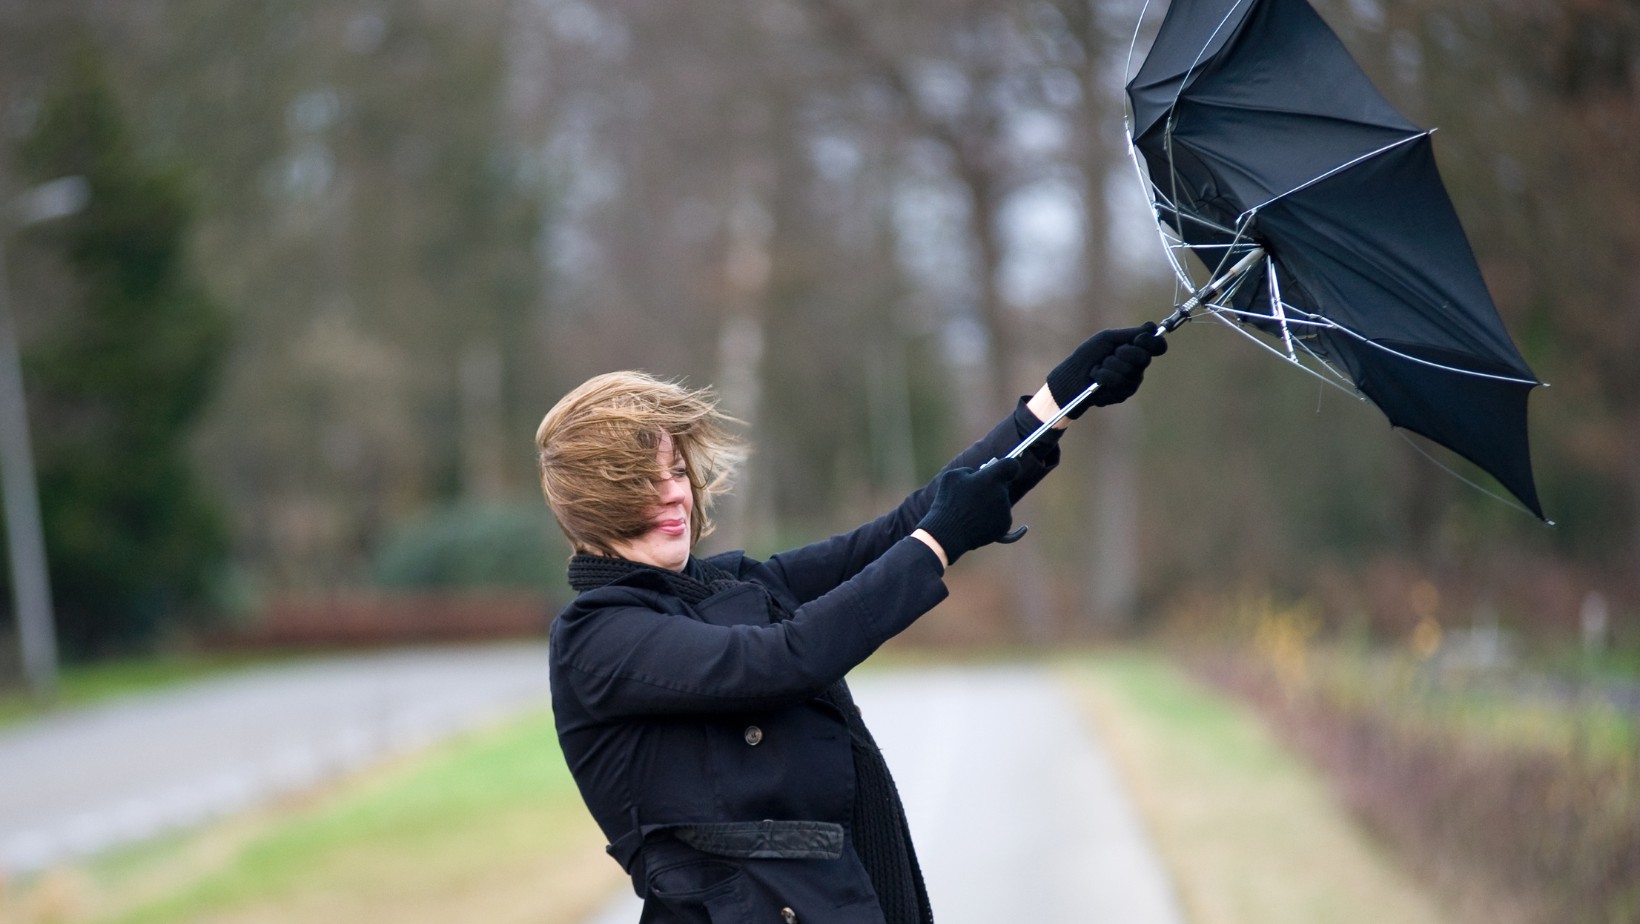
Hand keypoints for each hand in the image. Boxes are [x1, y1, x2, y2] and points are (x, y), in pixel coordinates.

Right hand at [915, 459, 1020, 564]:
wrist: (948, 532)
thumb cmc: (948, 502)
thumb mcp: (952, 476)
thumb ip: (970, 471)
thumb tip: (979, 474)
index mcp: (992, 478)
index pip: (1011, 465)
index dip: (1008, 466)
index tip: (1002, 471)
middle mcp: (1002, 493)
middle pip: (1002, 486)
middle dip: (991, 488)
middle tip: (973, 495)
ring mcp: (1005, 511)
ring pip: (1000, 502)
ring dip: (990, 504)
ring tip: (970, 512)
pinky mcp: (1005, 526)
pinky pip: (1001, 518)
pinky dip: (992, 519)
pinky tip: (980, 521)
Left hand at [1045, 323, 1168, 416]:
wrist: (1073, 374)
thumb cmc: (1089, 354)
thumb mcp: (1108, 338)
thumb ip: (1130, 334)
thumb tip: (1152, 327)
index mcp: (1137, 351)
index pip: (1157, 346)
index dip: (1151, 342)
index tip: (1138, 339)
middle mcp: (1138, 367)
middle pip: (1144, 358)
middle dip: (1124, 352)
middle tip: (1111, 354)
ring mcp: (1132, 382)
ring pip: (1129, 370)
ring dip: (1109, 365)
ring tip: (1099, 367)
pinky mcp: (1123, 394)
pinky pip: (1118, 382)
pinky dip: (1103, 376)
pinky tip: (1096, 378)